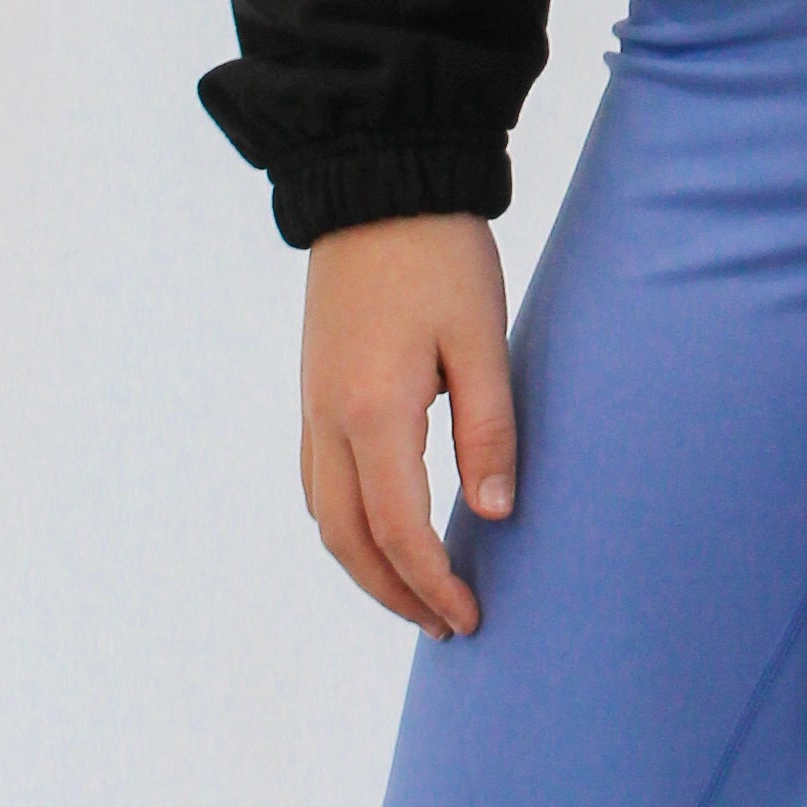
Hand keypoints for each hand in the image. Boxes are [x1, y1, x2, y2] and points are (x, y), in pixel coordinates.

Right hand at [300, 213, 516, 636]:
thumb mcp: (481, 338)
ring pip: (324, 516)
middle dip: (395, 594)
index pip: (399, 531)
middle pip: (348, 541)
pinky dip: (346, 524)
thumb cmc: (438, 254)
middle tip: (444, 625)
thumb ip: (489, 429)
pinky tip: (380, 528)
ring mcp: (313, 404)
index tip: (470, 617)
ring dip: (366, 565)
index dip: (433, 584)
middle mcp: (329, 419)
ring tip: (415, 592)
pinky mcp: (314, 387)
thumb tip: (494, 512)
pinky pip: (317, 480)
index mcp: (374, 412)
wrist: (376, 182)